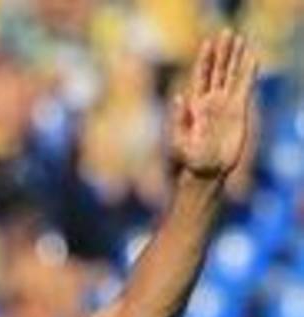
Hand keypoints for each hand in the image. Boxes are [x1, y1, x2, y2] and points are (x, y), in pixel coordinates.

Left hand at [170, 31, 258, 179]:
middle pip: (218, 71)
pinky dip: (249, 74)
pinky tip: (252, 59)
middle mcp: (210, 101)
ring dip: (237, 59)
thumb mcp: (179, 140)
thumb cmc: (189, 158)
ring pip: (232, 76)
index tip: (208, 42)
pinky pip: (245, 88)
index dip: (205, 59)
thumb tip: (178, 96)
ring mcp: (225, 105)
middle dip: (222, 53)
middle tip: (227, 33)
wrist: (207, 170)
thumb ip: (179, 119)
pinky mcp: (238, 111)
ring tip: (243, 41)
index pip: (200, 77)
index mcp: (194, 105)